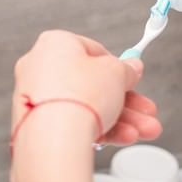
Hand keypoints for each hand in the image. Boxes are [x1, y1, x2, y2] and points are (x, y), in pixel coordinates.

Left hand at [12, 30, 161, 146]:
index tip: (132, 79)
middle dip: (125, 101)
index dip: (117, 67)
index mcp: (55, 44)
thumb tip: (130, 68)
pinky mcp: (36, 125)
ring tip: (144, 130)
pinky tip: (122, 137)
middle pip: (92, 84)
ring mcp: (36, 98)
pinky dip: (98, 129)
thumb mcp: (116, 73)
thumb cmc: (79, 96)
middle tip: (145, 110)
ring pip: (85, 107)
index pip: (92, 51)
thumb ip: (126, 69)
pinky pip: (73, 123)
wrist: (54, 137)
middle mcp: (41, 68)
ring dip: (119, 119)